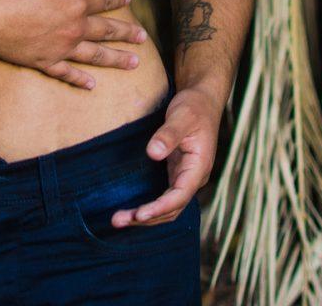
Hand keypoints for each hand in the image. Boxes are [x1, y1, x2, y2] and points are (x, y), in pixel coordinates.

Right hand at [0, 0, 147, 89]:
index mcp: (77, 2)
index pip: (104, 0)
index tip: (128, 0)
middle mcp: (75, 28)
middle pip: (107, 31)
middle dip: (126, 33)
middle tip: (143, 38)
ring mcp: (62, 48)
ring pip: (95, 55)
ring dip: (116, 59)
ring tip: (133, 63)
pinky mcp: (46, 62)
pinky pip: (68, 73)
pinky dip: (80, 80)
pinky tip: (92, 85)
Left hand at [112, 86, 220, 227]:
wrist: (202, 100)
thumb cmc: (193, 107)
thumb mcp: (181, 116)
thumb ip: (168, 135)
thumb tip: (153, 153)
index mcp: (199, 167)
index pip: (180, 196)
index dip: (160, 208)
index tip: (140, 214)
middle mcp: (194, 178)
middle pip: (172, 209)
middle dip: (147, 218)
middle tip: (118, 220)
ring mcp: (185, 178)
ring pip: (168, 207)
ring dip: (146, 217)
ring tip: (119, 219)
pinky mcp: (177, 174)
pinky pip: (164, 198)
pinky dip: (149, 207)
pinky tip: (131, 209)